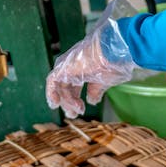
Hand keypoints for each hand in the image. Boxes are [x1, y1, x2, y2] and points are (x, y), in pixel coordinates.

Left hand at [45, 0, 139, 117]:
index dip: (75, 99)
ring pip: (60, 87)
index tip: (81, 109)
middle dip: (69, 103)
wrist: (113, 52)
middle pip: (66, 87)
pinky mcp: (63, 68)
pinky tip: (56, 104)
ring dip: (66, 101)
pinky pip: (52, 82)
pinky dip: (52, 93)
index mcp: (83, 68)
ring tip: (75, 111)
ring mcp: (67, 66)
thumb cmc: (114, 63)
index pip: (74, 85)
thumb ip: (96, 91)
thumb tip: (92, 101)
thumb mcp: (105, 81)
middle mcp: (73, 67)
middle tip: (74, 114)